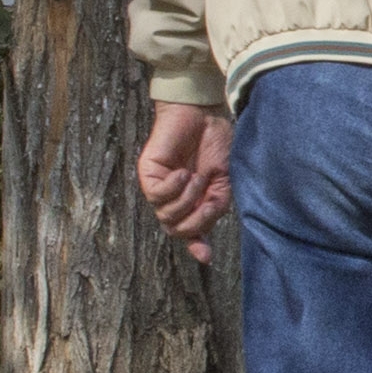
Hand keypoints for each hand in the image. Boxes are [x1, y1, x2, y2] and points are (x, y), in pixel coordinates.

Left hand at [137, 102, 232, 259]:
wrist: (203, 115)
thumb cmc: (216, 144)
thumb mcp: (223, 184)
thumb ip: (214, 210)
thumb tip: (206, 243)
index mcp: (195, 202)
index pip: (190, 232)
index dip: (197, 246)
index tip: (207, 257)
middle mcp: (175, 198)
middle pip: (177, 230)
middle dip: (196, 220)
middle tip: (209, 200)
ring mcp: (160, 187)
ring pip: (166, 216)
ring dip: (187, 199)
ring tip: (197, 177)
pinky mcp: (148, 174)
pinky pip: (156, 196)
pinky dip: (173, 187)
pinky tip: (182, 172)